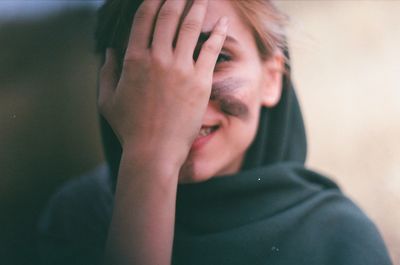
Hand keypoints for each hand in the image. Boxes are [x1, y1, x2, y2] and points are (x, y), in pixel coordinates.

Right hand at [98, 0, 227, 165]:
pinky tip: (223, 22)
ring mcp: (181, 69)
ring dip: (197, 7)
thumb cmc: (129, 128)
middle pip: (168, 17)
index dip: (152, 1)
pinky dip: (217, 33)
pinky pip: (210, 50)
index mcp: (134, 59)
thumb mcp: (107, 100)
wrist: (154, 151)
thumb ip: (106, 72)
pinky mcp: (200, 81)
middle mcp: (157, 58)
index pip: (144, 19)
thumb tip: (109, 51)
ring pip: (190, 28)